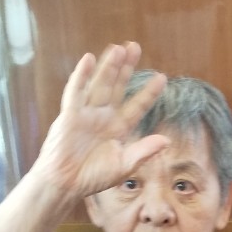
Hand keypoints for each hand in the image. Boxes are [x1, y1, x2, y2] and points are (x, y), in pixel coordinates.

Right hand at [32, 41, 169, 198]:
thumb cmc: (92, 177)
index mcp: (118, 128)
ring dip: (108, 66)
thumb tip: (166, 141)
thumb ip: (143, 152)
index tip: (162, 77)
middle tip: (135, 46)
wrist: (65, 185)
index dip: (148, 92)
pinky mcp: (69, 115)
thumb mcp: (123, 166)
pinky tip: (89, 60)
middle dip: (126, 67)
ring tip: (118, 48)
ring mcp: (86, 113)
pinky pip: (76, 92)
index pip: (137, 105)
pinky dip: (81, 76)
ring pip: (99, 85)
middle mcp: (103, 116)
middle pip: (117, 86)